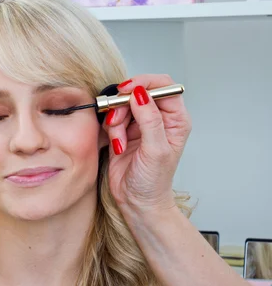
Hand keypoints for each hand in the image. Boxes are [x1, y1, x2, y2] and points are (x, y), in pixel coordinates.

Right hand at [103, 74, 191, 216]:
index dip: (144, 83)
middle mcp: (159, 118)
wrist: (136, 201)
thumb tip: (140, 94)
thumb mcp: (155, 150)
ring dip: (116, 121)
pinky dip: (111, 130)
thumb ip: (149, 120)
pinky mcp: (124, 131)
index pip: (163, 86)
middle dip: (124, 106)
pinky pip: (113, 118)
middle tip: (116, 121)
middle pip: (139, 93)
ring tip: (119, 142)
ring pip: (123, 105)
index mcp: (175, 119)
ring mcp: (141, 124)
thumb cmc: (153, 181)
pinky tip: (117, 146)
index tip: (126, 91)